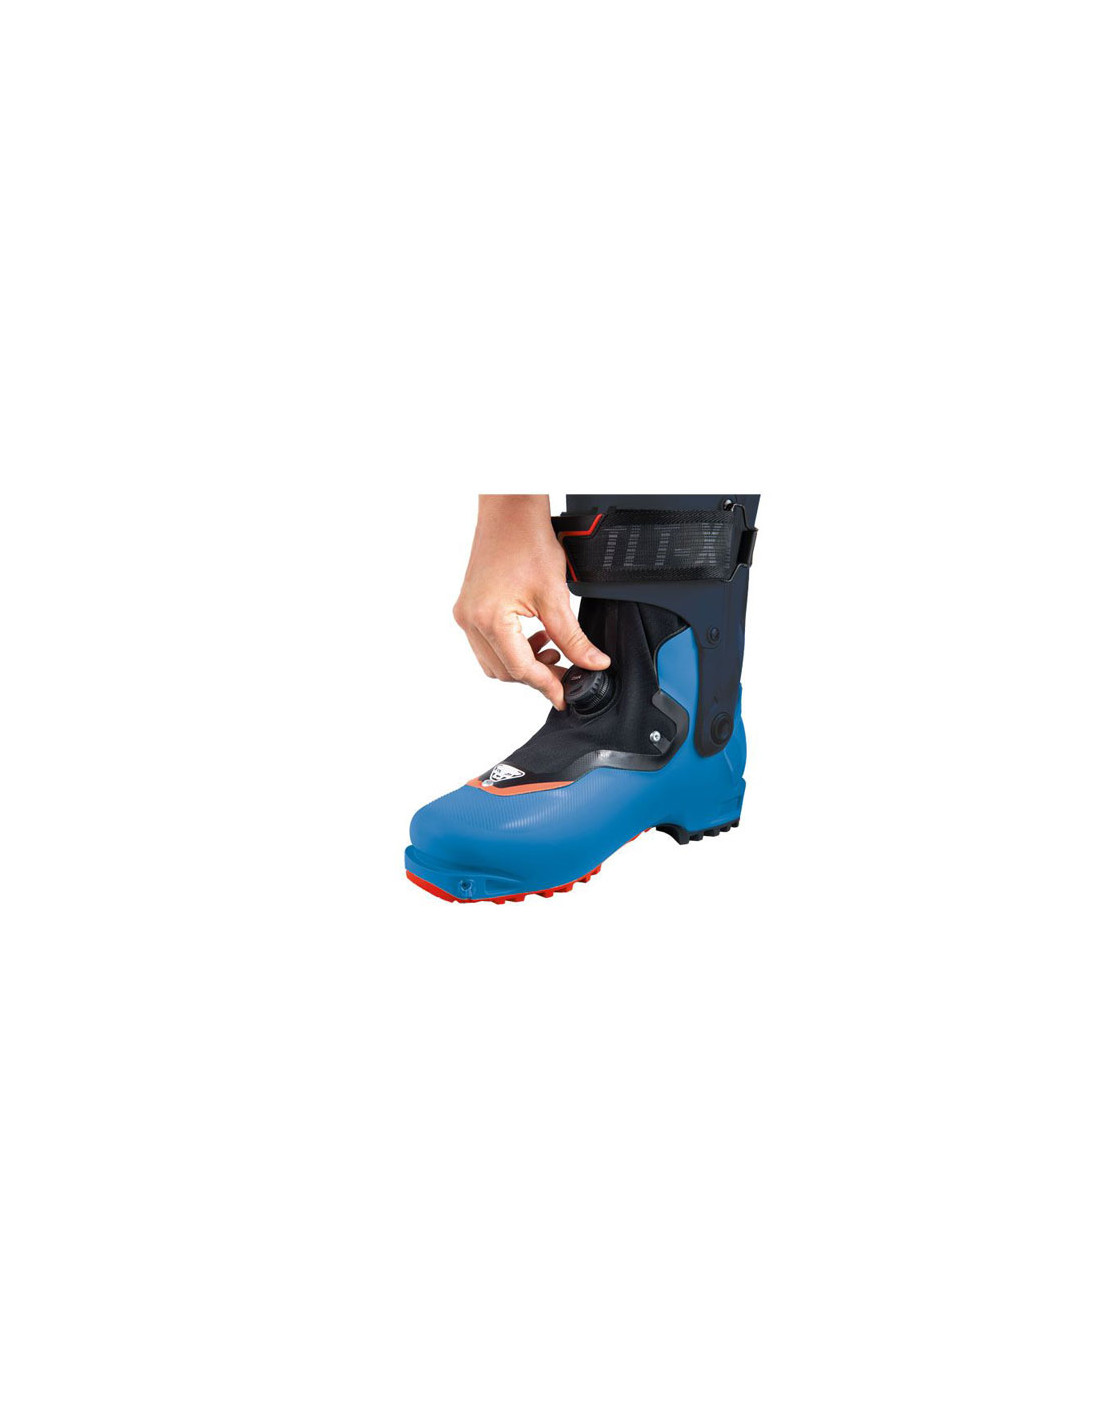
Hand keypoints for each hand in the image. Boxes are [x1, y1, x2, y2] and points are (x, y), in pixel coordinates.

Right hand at [453, 495, 609, 708]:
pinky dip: (511, 649)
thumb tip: (593, 663)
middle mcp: (470, 620)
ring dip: (522, 664)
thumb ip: (574, 638)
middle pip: (504, 671)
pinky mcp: (468, 608)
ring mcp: (466, 615)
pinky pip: (487, 644)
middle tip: (565, 672)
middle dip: (536, 676)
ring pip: (493, 662)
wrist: (509, 511)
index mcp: (489, 619)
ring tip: (551, 649)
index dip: (546, 686)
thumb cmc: (526, 540)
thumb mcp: (556, 595)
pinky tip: (535, 636)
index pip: (520, 669)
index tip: (563, 697)